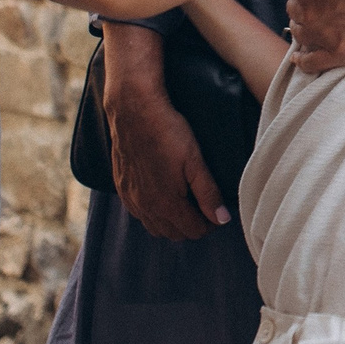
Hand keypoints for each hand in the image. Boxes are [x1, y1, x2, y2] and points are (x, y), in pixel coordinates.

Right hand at [102, 25, 227, 238]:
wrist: (133, 110)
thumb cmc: (168, 132)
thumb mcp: (195, 160)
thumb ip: (208, 193)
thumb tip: (222, 220)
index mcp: (166, 203)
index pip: (192, 230)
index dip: (209, 224)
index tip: (218, 212)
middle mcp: (145, 207)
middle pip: (173, 233)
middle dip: (192, 225)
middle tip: (206, 208)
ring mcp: (131, 198)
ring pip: (155, 226)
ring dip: (172, 222)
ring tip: (188, 205)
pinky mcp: (122, 187)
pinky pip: (139, 213)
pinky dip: (154, 213)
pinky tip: (163, 198)